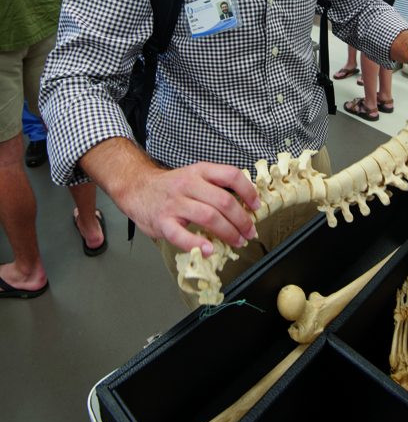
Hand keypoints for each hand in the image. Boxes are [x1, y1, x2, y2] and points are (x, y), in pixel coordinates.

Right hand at [80, 140, 260, 256]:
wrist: (136, 188)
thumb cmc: (169, 187)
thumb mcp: (194, 176)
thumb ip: (215, 186)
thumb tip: (245, 202)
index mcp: (199, 171)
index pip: (231, 176)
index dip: (248, 192)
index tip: (257, 206)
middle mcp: (188, 184)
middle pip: (224, 201)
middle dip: (242, 220)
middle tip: (249, 231)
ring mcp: (175, 203)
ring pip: (209, 217)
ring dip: (228, 233)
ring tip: (237, 241)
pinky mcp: (162, 221)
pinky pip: (181, 235)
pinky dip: (197, 244)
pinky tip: (208, 250)